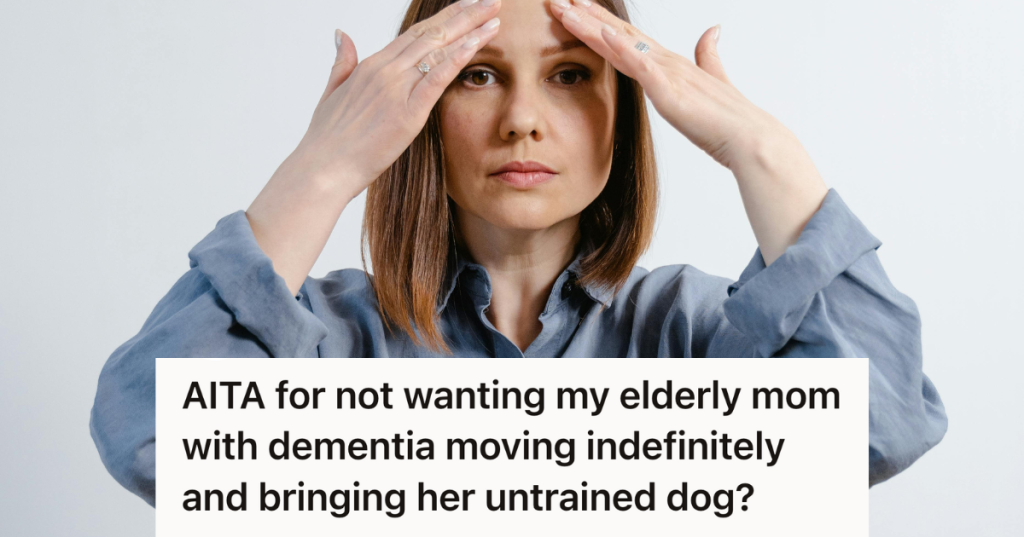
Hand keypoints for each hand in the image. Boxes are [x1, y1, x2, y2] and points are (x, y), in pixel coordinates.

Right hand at [294, 0, 502, 199]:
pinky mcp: (408, 112)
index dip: (443, 19)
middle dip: (463, 15)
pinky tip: (478, 42)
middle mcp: (385, 70)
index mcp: (371, 65)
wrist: (322, 168)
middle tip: (489, 1)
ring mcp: (396, 89)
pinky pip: (438, 78)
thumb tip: (342, 34)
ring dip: (470, 30)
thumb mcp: (332, 93)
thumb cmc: (327, 140)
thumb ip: (343, 62)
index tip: (465, 7)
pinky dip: (459, 57)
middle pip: (431, 34)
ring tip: (494, 14)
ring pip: (439, 49)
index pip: (415, 34)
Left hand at [549, 0, 828, 264]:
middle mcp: (664, 62)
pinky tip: (601, 34)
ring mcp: (666, 73)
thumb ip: (710, 56)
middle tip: (557, 0)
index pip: (627, 38)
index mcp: (669, 64)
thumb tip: (713, 30)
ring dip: (591, 26)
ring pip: (621, 43)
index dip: (600, 23)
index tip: (577, 7)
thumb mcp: (714, 83)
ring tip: (566, 8)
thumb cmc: (730, 121)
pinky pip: (639, 65)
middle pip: (617, 34)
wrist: (750, 139)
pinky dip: (619, 48)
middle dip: (586, 17)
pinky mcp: (669, 89)